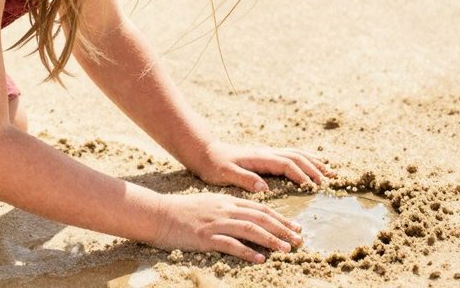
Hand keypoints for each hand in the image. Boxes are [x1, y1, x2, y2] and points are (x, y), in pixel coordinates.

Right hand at [152, 193, 303, 262]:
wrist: (159, 214)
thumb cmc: (183, 211)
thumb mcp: (210, 203)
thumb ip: (229, 207)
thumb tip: (248, 216)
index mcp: (228, 201)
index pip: (260, 209)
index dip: (280, 218)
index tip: (296, 227)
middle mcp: (225, 210)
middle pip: (261, 218)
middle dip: (283, 228)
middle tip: (299, 239)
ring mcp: (216, 224)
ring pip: (250, 230)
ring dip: (271, 239)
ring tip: (286, 249)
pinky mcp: (206, 238)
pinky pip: (231, 245)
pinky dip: (247, 251)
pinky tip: (260, 258)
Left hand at [192, 141, 335, 192]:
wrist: (206, 152)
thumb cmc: (214, 166)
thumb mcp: (225, 174)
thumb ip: (244, 179)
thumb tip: (264, 187)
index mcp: (260, 158)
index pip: (286, 164)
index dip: (300, 174)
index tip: (312, 186)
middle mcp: (266, 153)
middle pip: (296, 157)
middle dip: (314, 168)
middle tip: (328, 181)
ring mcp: (268, 153)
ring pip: (296, 154)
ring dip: (313, 162)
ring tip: (329, 171)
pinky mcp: (266, 156)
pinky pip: (291, 155)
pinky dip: (306, 158)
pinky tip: (313, 163)